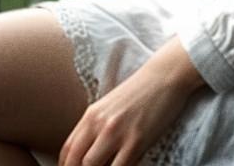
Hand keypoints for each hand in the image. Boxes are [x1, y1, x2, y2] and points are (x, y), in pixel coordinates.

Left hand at [58, 36, 205, 165]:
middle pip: (77, 161)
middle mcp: (100, 123)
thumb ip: (96, 126)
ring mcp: (118, 132)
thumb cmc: (141, 90)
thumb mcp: (111, 105)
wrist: (165, 75)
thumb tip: (87, 152)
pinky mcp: (136, 140)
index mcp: (92, 114)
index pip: (68, 150)